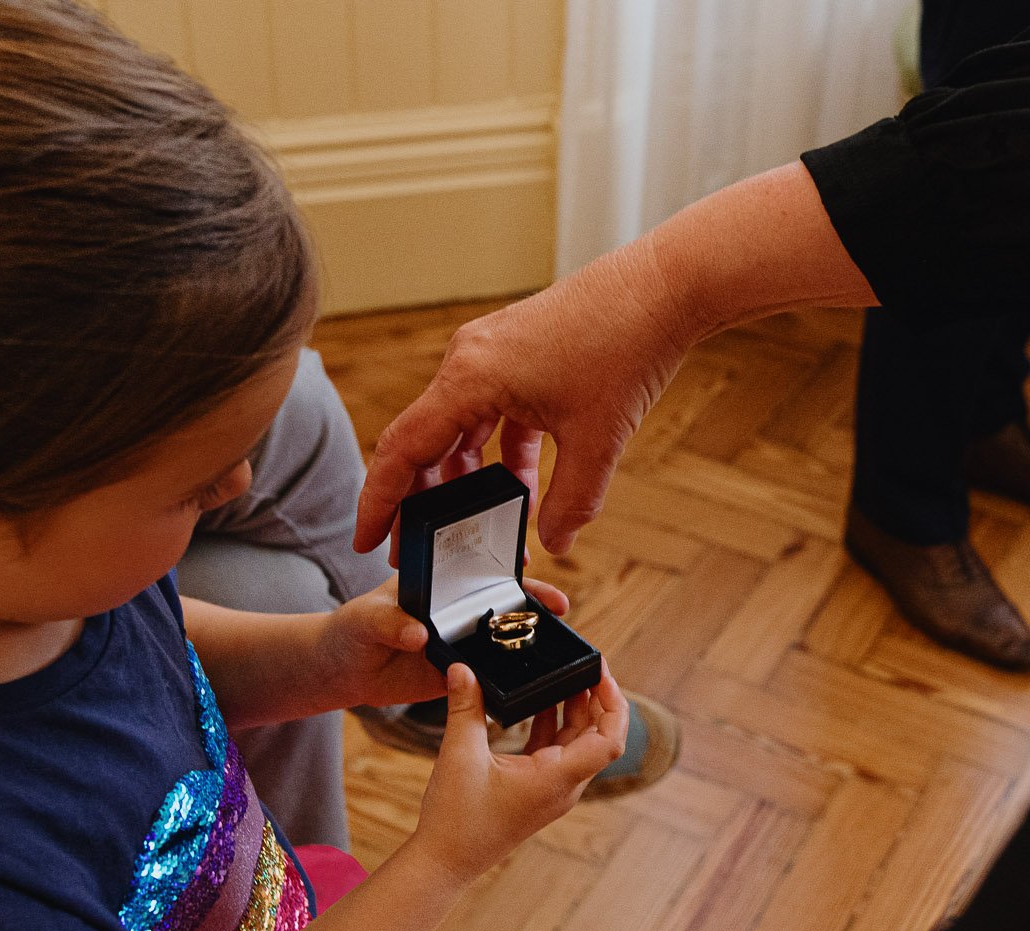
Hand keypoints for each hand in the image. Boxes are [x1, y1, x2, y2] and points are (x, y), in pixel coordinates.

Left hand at [316, 577, 572, 709]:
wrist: (345, 671)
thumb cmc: (352, 629)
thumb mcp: (365, 617)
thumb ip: (390, 621)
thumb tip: (418, 634)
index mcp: (439, 585)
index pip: (478, 570)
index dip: (507, 567)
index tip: (529, 564)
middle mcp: (457, 612)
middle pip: (503, 604)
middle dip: (534, 604)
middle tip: (558, 606)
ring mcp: (461, 643)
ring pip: (502, 642)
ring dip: (526, 645)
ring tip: (552, 648)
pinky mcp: (458, 676)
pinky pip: (486, 678)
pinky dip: (504, 680)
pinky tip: (523, 682)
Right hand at [355, 237, 694, 558]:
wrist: (664, 285)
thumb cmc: (625, 346)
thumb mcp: (597, 440)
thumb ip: (571, 502)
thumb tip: (554, 543)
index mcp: (469, 377)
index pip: (403, 449)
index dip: (379, 501)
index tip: (365, 539)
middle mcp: (468, 361)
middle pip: (424, 441)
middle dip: (421, 498)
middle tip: (417, 546)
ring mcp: (491, 353)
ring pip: (458, 427)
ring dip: (465, 476)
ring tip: (473, 522)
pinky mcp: (517, 352)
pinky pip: (490, 411)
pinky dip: (499, 450)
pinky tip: (521, 484)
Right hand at [409, 661, 630, 882]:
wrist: (445, 862)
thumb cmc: (457, 820)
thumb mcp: (459, 755)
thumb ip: (465, 707)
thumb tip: (461, 668)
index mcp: (557, 778)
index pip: (609, 740)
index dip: (613, 704)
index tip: (602, 674)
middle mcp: (563, 786)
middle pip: (597, 737)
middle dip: (595, 699)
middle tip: (583, 666)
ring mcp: (551, 790)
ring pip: (577, 744)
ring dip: (574, 711)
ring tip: (564, 677)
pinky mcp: (536, 791)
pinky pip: (556, 752)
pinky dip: (552, 726)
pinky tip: (538, 704)